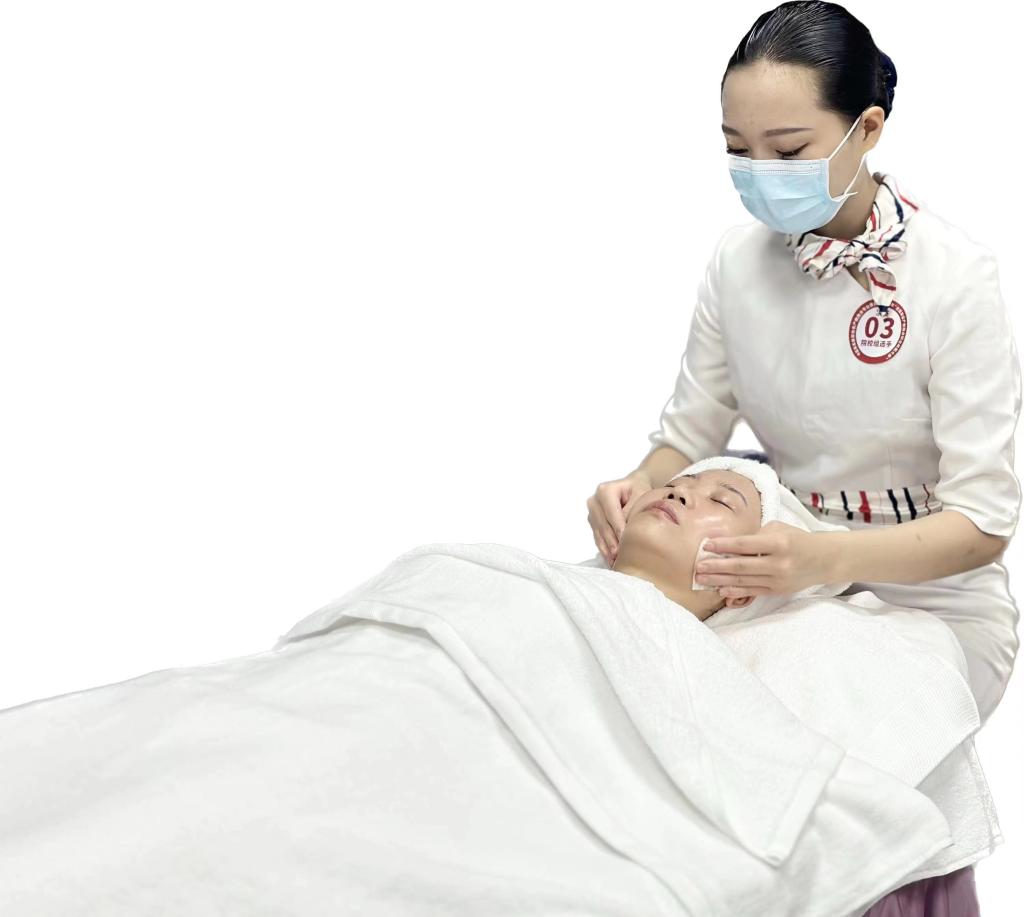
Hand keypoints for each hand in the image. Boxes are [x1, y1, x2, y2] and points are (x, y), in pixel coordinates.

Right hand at [587, 470, 653, 563]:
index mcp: (605, 490)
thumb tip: (629, 531)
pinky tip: (611, 560)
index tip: (625, 542)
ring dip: (607, 549)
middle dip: (612, 542)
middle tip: (620, 556)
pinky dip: (605, 549)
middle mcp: (594, 501)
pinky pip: (598, 538)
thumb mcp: (641, 496)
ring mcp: (592, 513)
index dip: (618, 528)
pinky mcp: (593, 523)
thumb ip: (634, 511)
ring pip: (599, 533)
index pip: (612, 513)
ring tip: (616, 562)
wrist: (633, 487)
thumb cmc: (639, 490)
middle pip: (603, 525)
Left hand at [691, 521, 832, 597]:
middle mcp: (778, 563)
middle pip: (741, 566)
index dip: (724, 546)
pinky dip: (734, 591)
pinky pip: (752, 592)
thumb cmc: (796, 539)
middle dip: (716, 567)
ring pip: (743, 581)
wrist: (823, 560)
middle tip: (698, 567)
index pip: (745, 545)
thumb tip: (726, 543)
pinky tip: (720, 589)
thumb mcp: (777, 529)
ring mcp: (778, 580)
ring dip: (720, 581)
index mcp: (779, 543)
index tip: (707, 545)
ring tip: (702, 579)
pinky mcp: (777, 591)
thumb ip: (754, 536)